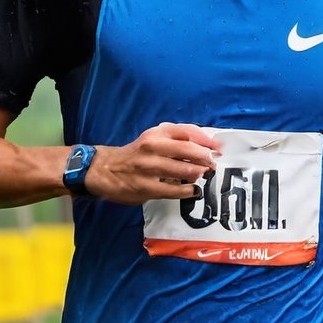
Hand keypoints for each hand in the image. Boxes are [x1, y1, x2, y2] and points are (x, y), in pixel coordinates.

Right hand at [88, 123, 221, 204]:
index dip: (206, 140)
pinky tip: (193, 191)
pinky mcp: (146, 186)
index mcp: (156, 133)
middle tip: (213, 165)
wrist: (105, 169)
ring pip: (183, 169)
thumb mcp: (152, 139)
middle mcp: (152, 147)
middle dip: (206, 158)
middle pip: (188, 149)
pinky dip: (188, 191)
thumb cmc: (135, 155)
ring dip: (198, 173)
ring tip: (203, 176)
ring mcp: (148, 167)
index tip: (218, 148)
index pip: (187, 131)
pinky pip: (174, 189)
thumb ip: (174, 140)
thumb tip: (205, 147)